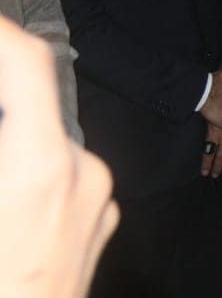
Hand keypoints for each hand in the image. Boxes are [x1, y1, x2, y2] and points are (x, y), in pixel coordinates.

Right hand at [0, 16, 118, 297]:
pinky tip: (3, 194)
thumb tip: (0, 106)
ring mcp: (95, 204)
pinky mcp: (94, 226)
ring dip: (7, 137)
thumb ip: (0, 134)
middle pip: (29, 105)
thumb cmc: (1, 280)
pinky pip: (54, 180)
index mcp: (44, 168)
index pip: (27, 62)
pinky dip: (18, 173)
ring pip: (39, 145)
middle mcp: (84, 177)